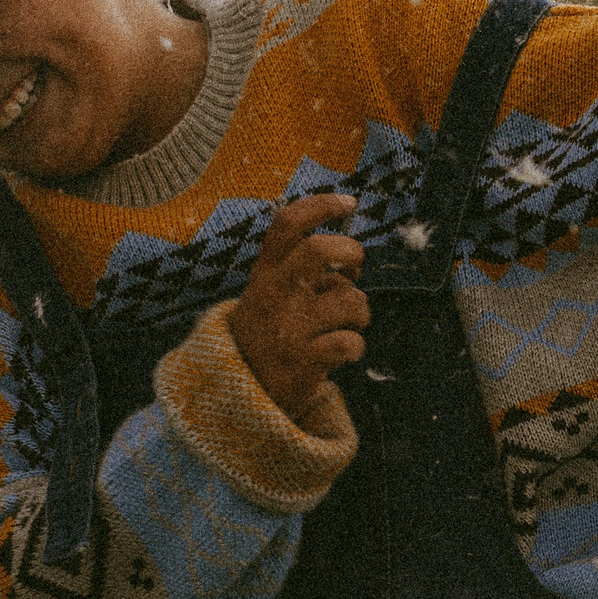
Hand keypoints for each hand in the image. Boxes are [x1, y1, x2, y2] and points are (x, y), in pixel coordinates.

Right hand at [230, 193, 368, 419]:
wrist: (236, 396)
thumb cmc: (266, 337)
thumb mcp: (266, 297)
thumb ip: (298, 273)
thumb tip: (348, 257)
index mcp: (265, 275)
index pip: (288, 225)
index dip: (321, 206)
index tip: (350, 202)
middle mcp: (274, 296)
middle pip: (317, 250)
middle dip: (351, 253)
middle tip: (354, 269)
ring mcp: (288, 329)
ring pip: (349, 300)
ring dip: (361, 310)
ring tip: (349, 323)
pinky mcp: (302, 362)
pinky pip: (349, 343)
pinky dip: (356, 347)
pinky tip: (344, 352)